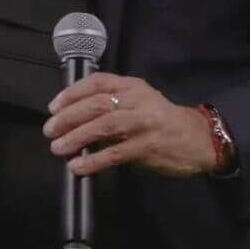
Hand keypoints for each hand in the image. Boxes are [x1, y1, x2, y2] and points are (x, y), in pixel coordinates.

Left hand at [43, 72, 219, 178]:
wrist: (199, 139)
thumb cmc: (162, 122)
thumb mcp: (140, 103)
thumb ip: (112, 105)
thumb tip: (74, 120)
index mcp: (133, 87)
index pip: (98, 82)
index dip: (72, 93)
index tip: (54, 106)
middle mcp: (138, 101)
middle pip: (97, 104)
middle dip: (68, 117)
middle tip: (50, 130)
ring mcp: (144, 124)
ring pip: (104, 126)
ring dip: (77, 137)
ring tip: (58, 148)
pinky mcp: (149, 147)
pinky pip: (116, 153)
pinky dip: (94, 160)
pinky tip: (79, 166)